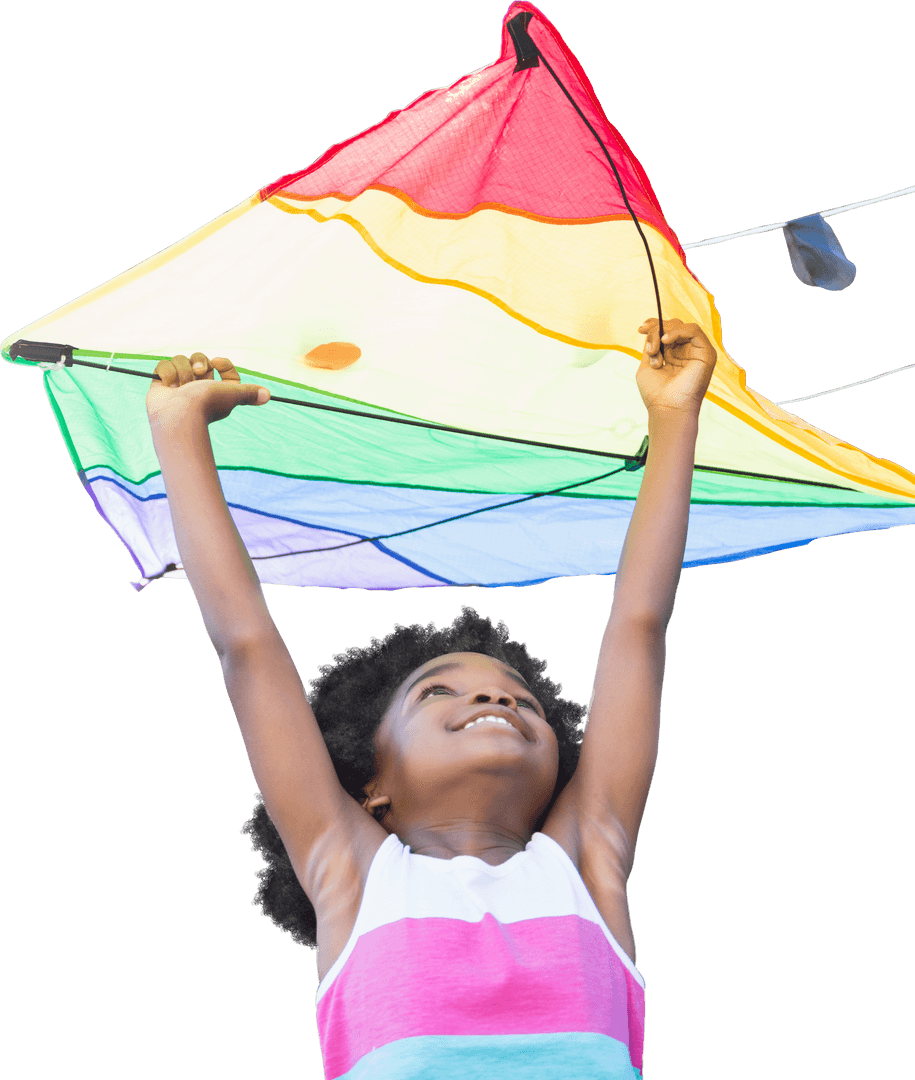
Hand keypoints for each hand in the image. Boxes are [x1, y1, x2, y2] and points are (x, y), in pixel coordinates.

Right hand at [145, 353, 269, 427]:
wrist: (178, 414)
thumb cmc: (206, 404)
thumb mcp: (232, 395)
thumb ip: (248, 393)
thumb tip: (268, 396)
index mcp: (216, 389)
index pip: (222, 368)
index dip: (223, 364)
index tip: (217, 362)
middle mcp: (198, 386)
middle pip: (199, 359)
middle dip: (199, 362)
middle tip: (198, 374)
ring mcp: (178, 385)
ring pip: (181, 360)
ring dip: (182, 370)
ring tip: (180, 386)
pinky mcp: (161, 385)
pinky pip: (163, 365)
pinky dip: (166, 373)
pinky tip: (168, 386)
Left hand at [636, 318, 716, 415]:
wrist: (667, 409)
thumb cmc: (656, 394)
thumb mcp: (647, 366)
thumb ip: (650, 347)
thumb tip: (652, 329)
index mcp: (674, 354)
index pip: (667, 330)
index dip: (654, 325)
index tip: (640, 329)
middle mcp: (686, 351)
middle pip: (673, 326)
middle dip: (656, 330)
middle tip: (648, 348)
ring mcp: (697, 352)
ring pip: (681, 326)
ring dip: (663, 334)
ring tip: (654, 351)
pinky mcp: (706, 353)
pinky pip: (694, 330)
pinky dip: (677, 331)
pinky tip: (665, 341)